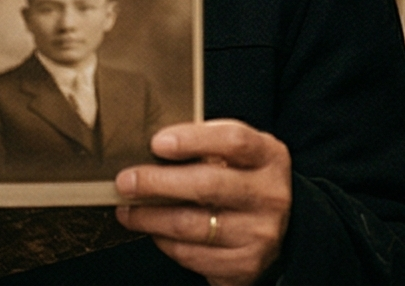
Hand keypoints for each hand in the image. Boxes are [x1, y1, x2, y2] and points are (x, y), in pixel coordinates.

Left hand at [114, 120, 290, 285]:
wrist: (279, 229)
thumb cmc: (240, 180)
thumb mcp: (234, 154)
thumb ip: (201, 144)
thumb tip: (144, 144)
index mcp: (268, 156)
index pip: (233, 140)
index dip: (192, 140)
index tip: (156, 143)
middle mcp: (270, 195)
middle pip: (207, 185)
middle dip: (157, 182)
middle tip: (125, 181)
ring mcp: (260, 232)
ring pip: (192, 224)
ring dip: (149, 217)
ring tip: (127, 209)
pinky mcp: (246, 263)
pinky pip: (192, 254)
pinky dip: (164, 242)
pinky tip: (152, 231)